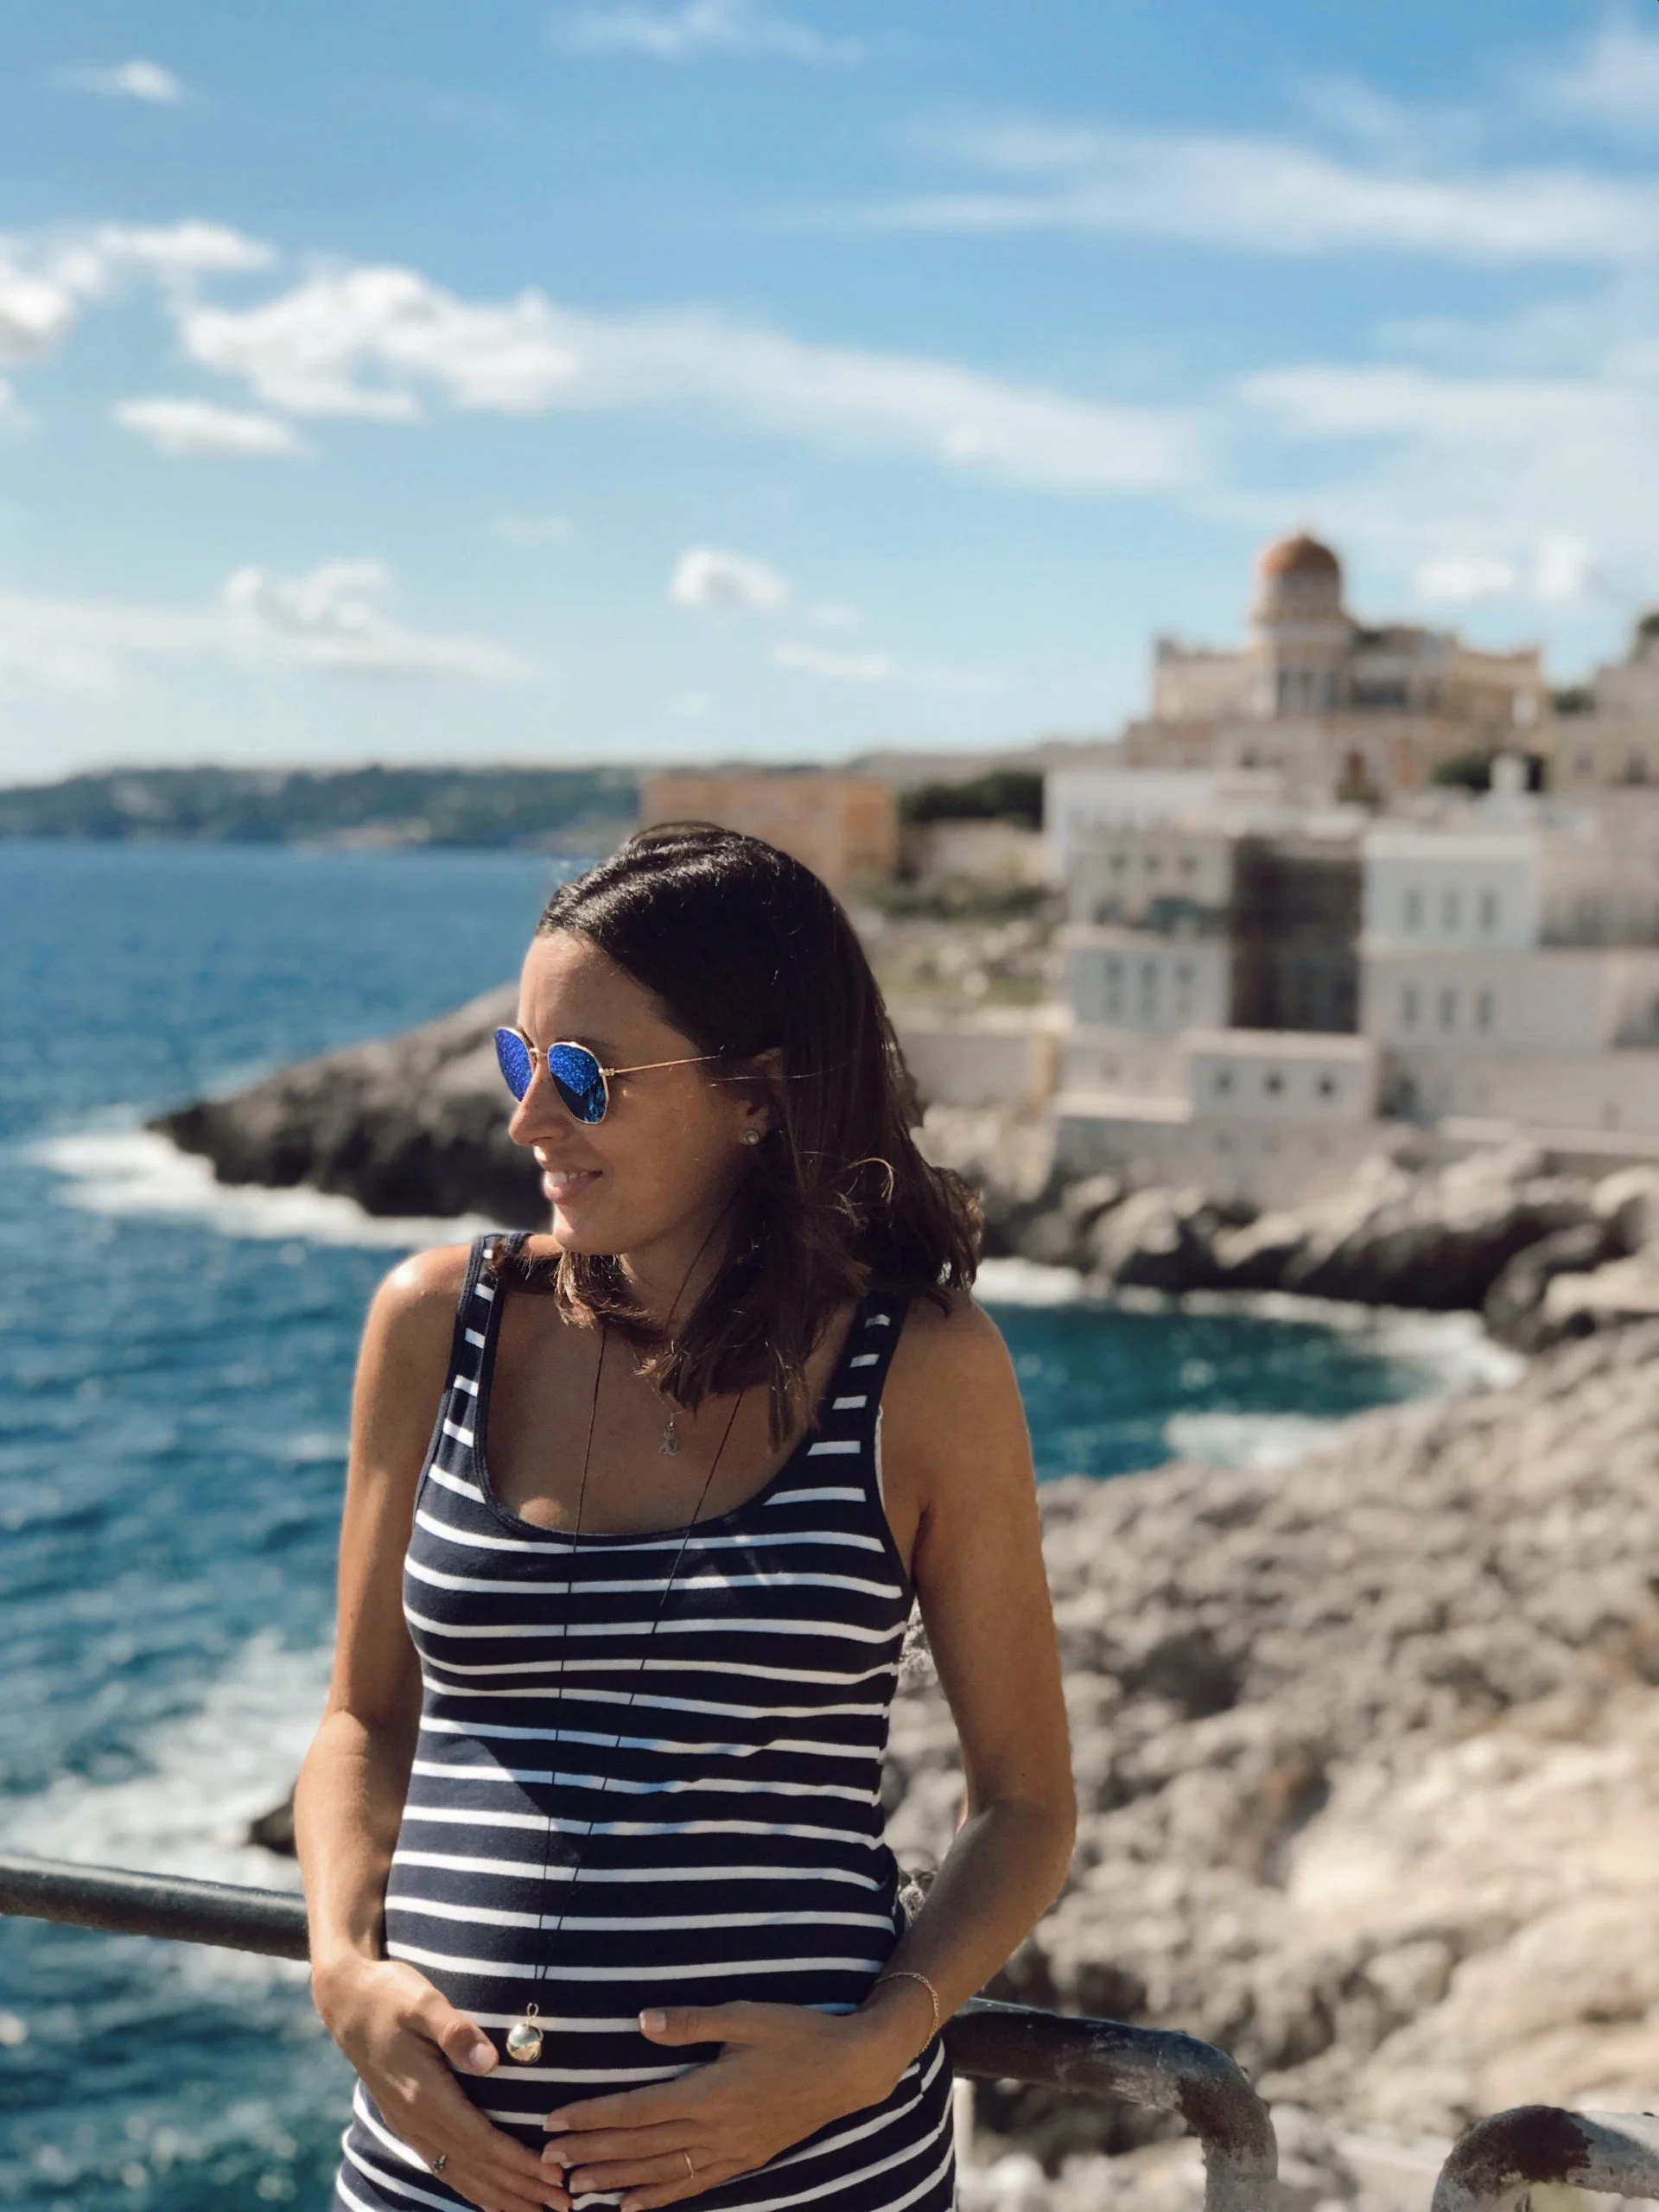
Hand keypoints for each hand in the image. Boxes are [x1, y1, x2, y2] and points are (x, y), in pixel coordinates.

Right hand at [314, 1956, 569, 2211]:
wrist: (346, 2000)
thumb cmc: (388, 1995)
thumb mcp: (421, 2001)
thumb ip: (455, 2030)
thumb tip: (489, 2061)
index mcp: (425, 2095)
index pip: (483, 2141)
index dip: (520, 2163)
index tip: (556, 2176)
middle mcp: (417, 2121)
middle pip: (477, 2168)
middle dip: (521, 2190)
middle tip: (565, 2205)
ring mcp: (410, 2126)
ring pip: (460, 2175)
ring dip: (500, 2197)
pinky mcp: (408, 2123)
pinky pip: (445, 2166)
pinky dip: (473, 2188)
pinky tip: (492, 2198)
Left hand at [541, 1998, 922, 2211]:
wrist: (850, 2069)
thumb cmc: (797, 2033)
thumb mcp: (745, 2015)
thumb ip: (691, 2021)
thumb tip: (642, 2021)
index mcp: (710, 2091)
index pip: (638, 2109)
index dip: (594, 2117)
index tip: (556, 2122)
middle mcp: (715, 2129)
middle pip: (641, 2146)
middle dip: (592, 2152)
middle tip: (548, 2162)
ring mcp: (730, 2151)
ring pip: (661, 2172)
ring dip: (615, 2179)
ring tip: (575, 2187)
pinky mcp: (744, 2160)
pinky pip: (693, 2185)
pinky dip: (658, 2197)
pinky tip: (630, 2206)